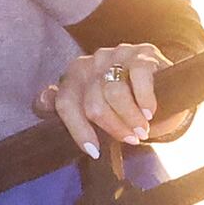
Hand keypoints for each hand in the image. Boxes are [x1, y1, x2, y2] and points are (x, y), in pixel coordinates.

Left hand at [37, 43, 174, 157]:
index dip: (78, 131)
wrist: (162, 84)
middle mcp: (92, 61)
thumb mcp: (92, 108)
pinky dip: (144, 100)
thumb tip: (40, 101)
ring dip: (130, 118)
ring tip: (142, 130)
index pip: (65, 103)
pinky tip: (149, 112)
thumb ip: (65, 108)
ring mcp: (117, 54)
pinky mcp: (143, 53)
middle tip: (130, 139)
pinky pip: (139, 77)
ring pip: (115, 93)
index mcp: (74, 75)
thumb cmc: (121, 101)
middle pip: (93, 104)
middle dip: (113, 128)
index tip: (94, 151)